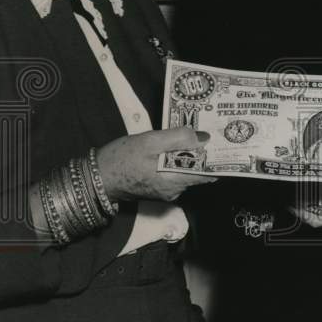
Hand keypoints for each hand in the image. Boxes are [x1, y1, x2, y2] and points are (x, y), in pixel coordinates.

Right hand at [97, 127, 216, 202]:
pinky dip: (179, 160)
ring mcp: (167, 191)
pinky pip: (176, 173)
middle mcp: (175, 190)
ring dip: (191, 154)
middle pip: (199, 171)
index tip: (226, 143)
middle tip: (210, 130)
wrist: (95, 178)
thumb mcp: (150, 141)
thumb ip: (178, 138)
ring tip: (193, 133)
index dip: (218, 158)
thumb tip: (203, 137)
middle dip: (205, 152)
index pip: (209, 174)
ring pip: (188, 171)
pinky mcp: (159, 188)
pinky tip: (176, 145)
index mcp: (175, 180)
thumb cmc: (121, 159)